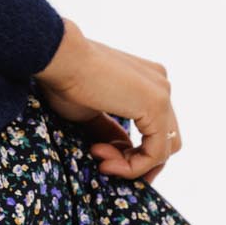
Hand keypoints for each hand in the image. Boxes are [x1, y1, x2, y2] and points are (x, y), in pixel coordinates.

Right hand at [34, 19, 181, 184]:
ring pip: (163, 150)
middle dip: (137, 162)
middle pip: (166, 140)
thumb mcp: (91, 112)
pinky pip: (156, 152)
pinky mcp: (156, 105)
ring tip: (100, 161)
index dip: (131, 152)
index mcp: (148, 81)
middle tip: (105, 166)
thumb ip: (111, 131)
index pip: (155, 129)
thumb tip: (123, 152)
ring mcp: (162, 94)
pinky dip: (133, 167)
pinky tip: (106, 163)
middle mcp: (161, 84)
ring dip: (131, 166)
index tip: (98, 153)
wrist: (59, 58)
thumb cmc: (65, 79)